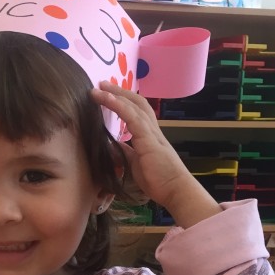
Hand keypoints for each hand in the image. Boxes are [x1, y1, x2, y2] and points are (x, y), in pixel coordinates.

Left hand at [92, 82, 220, 228]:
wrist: (175, 190)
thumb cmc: (158, 180)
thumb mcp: (135, 164)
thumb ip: (125, 153)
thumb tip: (111, 146)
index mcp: (149, 135)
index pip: (136, 111)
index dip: (122, 101)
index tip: (107, 94)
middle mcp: (151, 130)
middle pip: (136, 102)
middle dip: (119, 92)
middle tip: (101, 84)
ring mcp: (151, 133)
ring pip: (134, 106)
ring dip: (115, 95)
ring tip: (99, 88)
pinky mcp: (148, 139)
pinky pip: (133, 118)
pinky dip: (120, 106)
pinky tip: (108, 99)